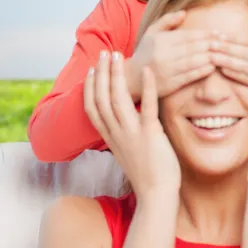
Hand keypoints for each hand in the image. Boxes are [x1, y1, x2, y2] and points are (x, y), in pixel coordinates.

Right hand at [84, 51, 180, 197]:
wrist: (157, 194)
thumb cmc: (146, 171)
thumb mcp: (126, 149)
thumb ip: (122, 132)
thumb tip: (123, 116)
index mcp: (110, 137)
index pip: (92, 108)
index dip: (90, 87)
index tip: (91, 70)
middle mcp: (116, 133)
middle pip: (102, 98)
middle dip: (101, 74)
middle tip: (104, 54)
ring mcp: (131, 133)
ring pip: (117, 99)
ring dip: (117, 75)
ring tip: (118, 56)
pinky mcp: (150, 134)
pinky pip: (147, 106)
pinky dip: (147, 87)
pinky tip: (149, 70)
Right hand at [128, 10, 215, 99]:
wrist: (131, 78)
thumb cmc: (145, 52)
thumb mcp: (152, 32)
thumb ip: (167, 20)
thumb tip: (184, 12)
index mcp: (161, 41)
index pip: (187, 35)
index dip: (205, 34)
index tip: (218, 32)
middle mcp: (163, 55)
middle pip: (192, 48)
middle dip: (211, 44)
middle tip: (226, 42)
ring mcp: (166, 70)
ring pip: (192, 62)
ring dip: (209, 57)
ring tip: (223, 53)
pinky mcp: (169, 85)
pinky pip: (188, 76)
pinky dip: (202, 71)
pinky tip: (212, 67)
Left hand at [208, 9, 247, 99]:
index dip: (231, 38)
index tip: (217, 34)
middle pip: (243, 53)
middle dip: (224, 48)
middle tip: (209, 44)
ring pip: (243, 67)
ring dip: (225, 62)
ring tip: (211, 57)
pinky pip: (247, 80)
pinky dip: (234, 75)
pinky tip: (222, 70)